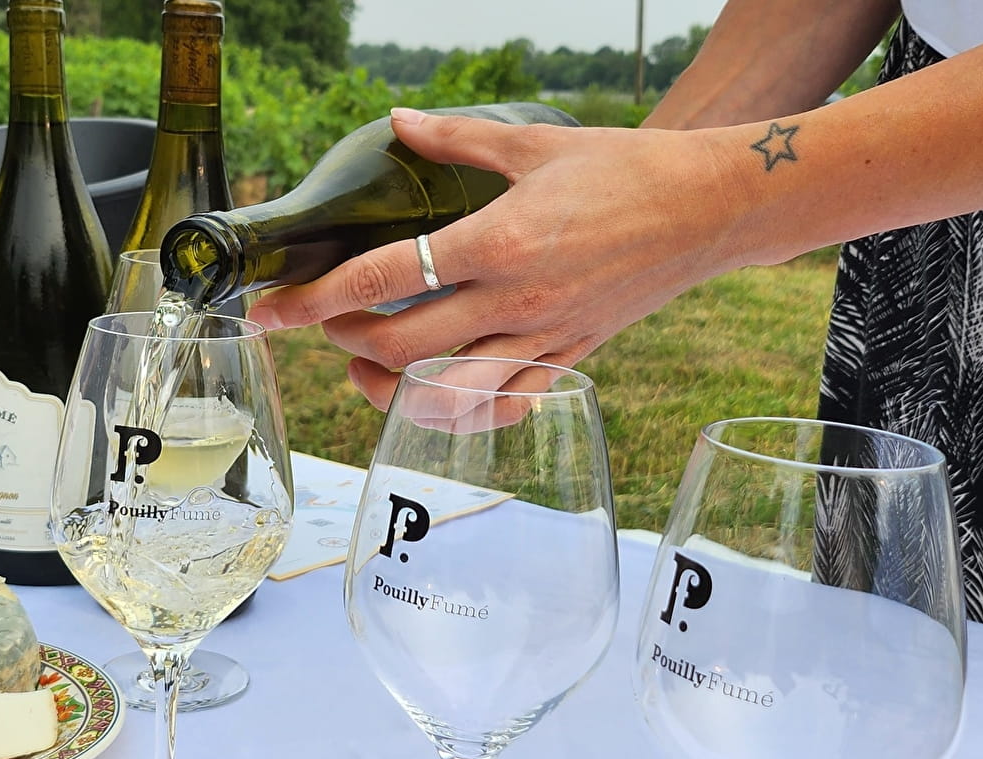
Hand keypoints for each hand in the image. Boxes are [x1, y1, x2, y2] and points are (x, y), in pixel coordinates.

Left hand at [245, 107, 759, 408]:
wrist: (710, 209)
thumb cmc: (626, 169)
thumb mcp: (536, 145)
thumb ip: (457, 140)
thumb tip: (397, 123)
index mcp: (500, 241)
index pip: (384, 278)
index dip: (316, 298)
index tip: (272, 308)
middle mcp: (517, 300)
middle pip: (400, 347)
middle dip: (342, 340)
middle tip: (323, 320)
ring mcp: (544, 339)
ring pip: (446, 393)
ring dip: (390, 387)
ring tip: (367, 364)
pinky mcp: (568, 359)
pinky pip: (502, 406)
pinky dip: (458, 411)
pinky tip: (434, 392)